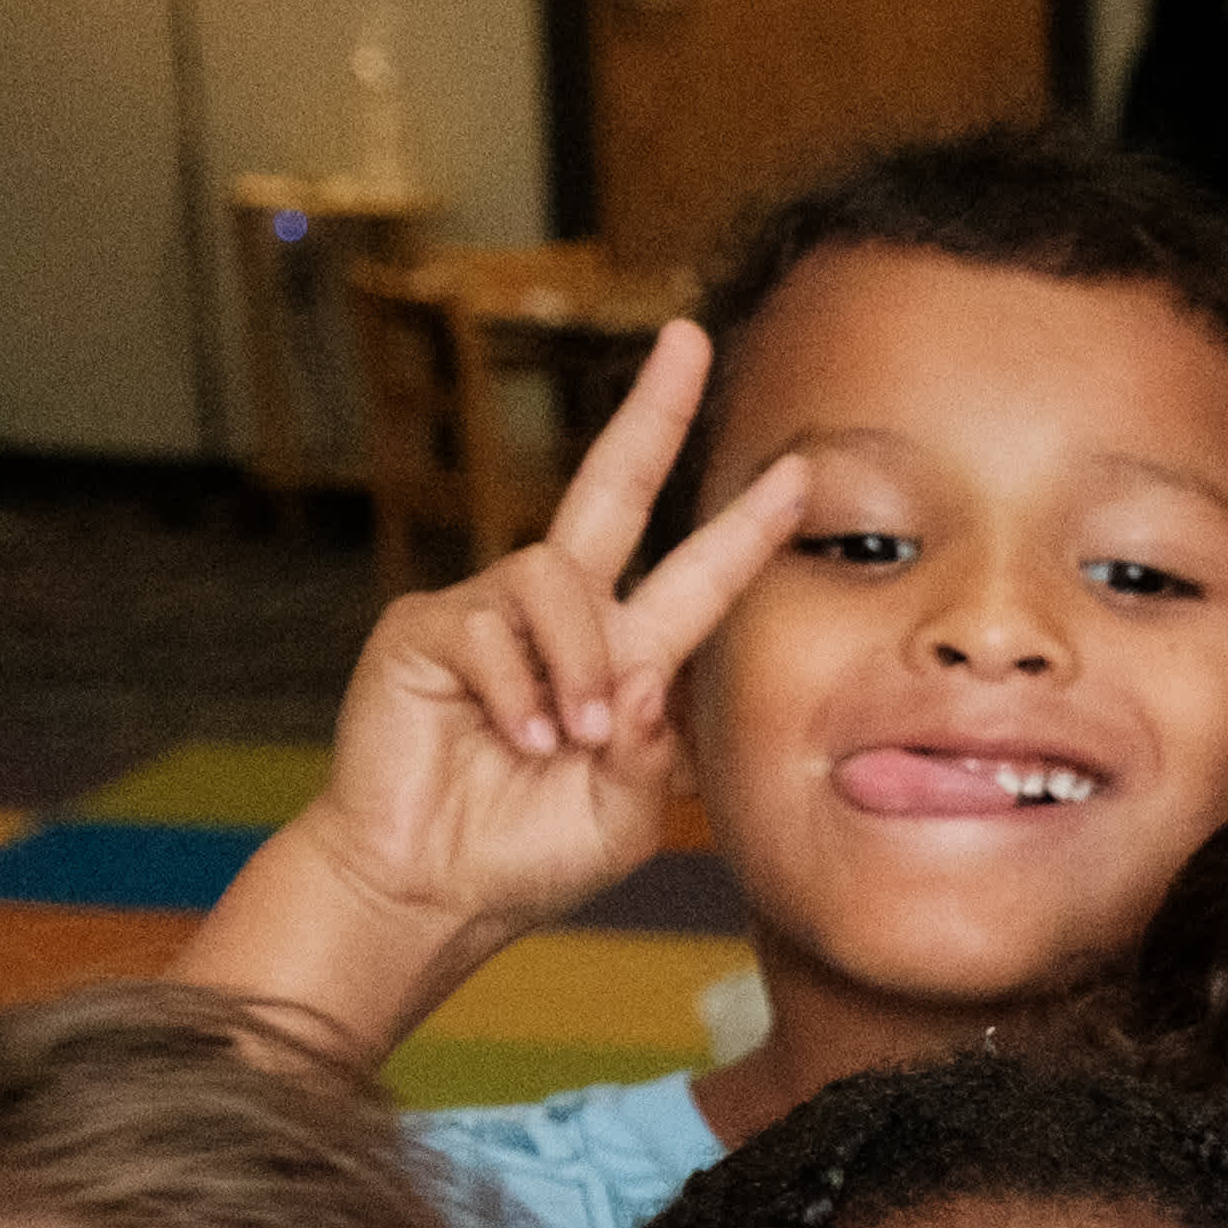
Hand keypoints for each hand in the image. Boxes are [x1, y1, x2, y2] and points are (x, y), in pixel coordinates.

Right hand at [293, 319, 816, 951]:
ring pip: (557, 580)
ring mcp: (491, 613)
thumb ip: (649, 750)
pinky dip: (513, 688)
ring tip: (564, 739)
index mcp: (624, 659)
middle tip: (690, 338)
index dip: (746, 529)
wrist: (429, 888)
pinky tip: (513, 737)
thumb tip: (640, 676)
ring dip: (575, 663)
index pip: (697, 578)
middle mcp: (561, 618)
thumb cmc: (525, 854)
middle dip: (652, 413)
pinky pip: (489, 626)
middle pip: (611, 489)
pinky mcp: (425, 626)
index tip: (801, 475)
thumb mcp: (622, 814)